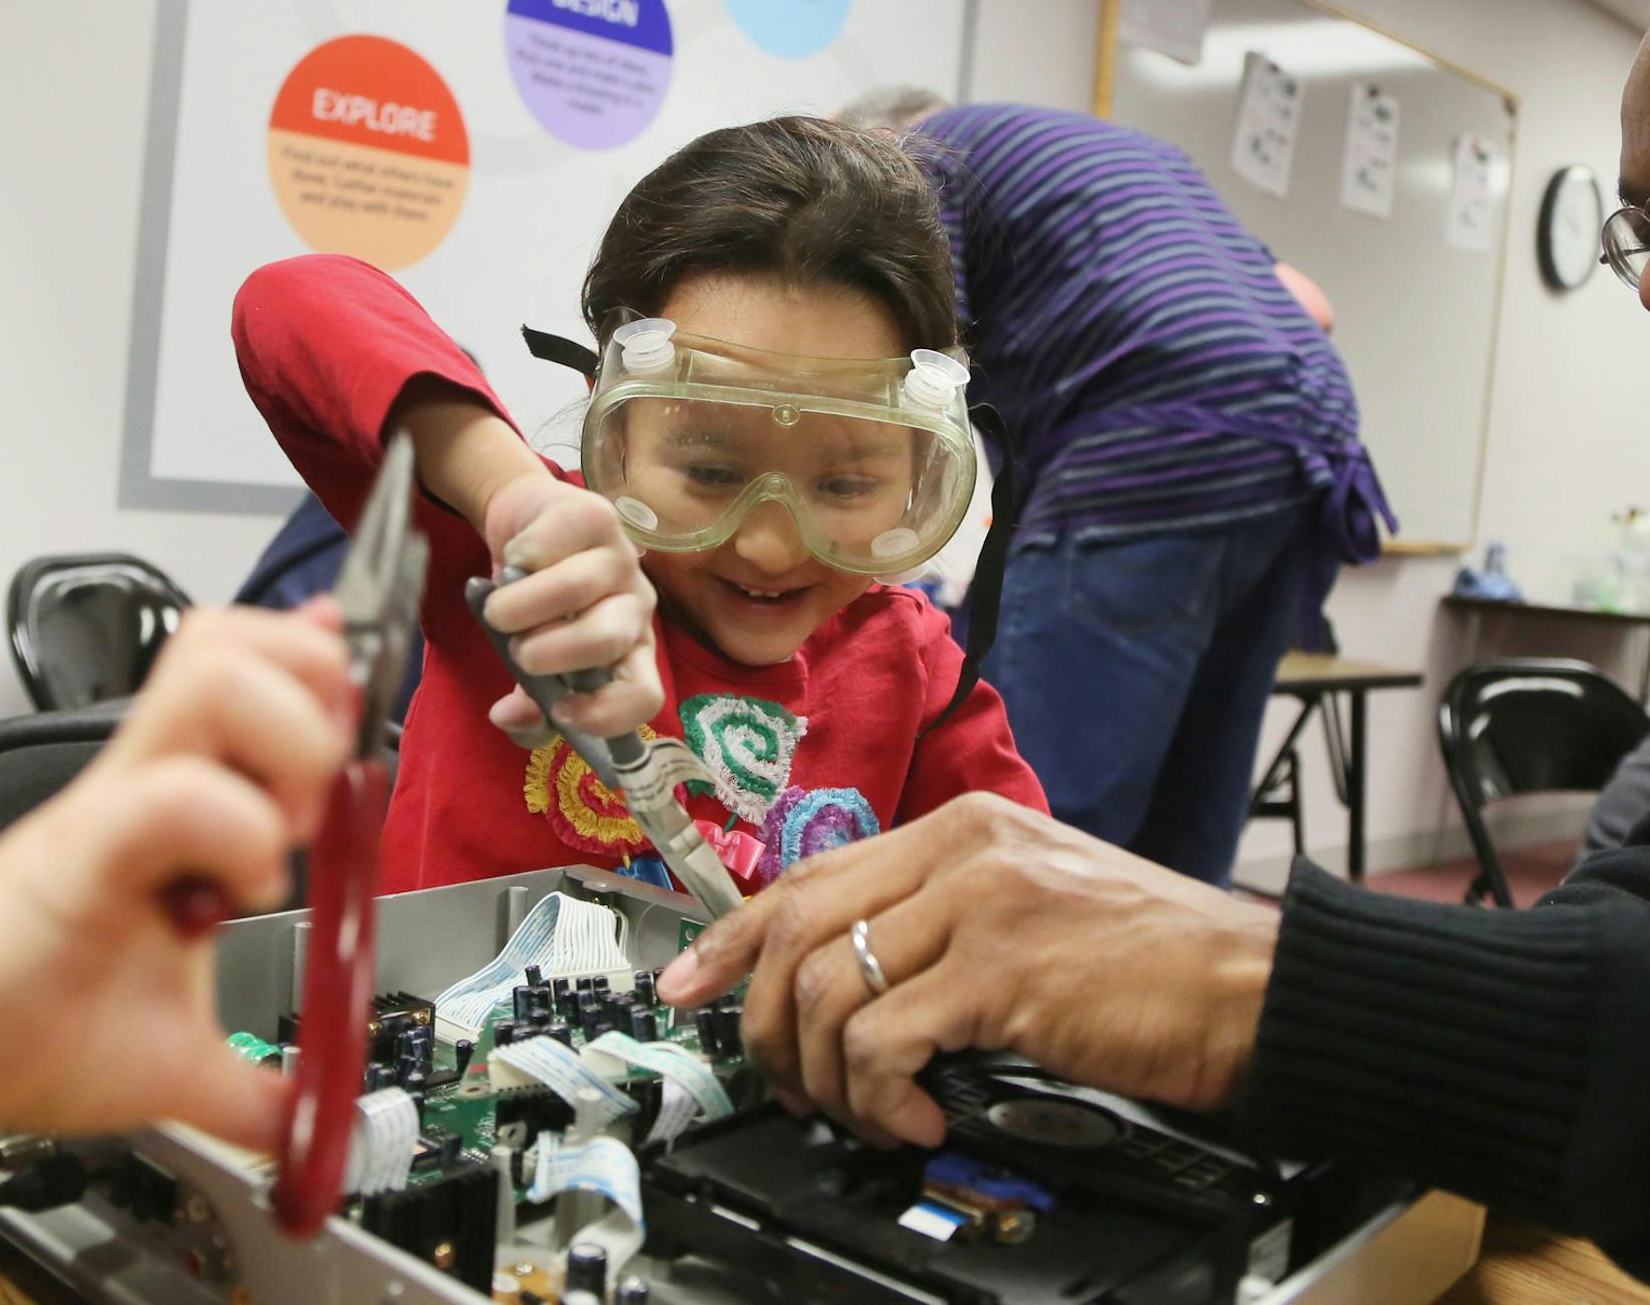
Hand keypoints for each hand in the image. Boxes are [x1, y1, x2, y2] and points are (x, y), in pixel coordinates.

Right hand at [0, 603, 354, 1169]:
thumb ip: (258, 1085)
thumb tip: (319, 1128)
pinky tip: (238, 895)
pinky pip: (176, 793)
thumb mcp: (179, 1062)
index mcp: (174, 802)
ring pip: (214, 678)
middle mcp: (145, 779)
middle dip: (315, 696)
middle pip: (236, 641)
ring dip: (284, 747)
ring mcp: (112, 802)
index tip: (353, 718)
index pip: (248, 665)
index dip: (314, 663)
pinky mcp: (80, 848)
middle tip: (316, 796)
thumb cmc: (26, 1029)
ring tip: (281, 833)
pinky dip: (240, 833)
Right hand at [478, 469, 662, 744]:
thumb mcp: (532, 658)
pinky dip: (516, 560)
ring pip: (576, 588)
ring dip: (520, 608)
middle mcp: (636, 605)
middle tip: (518, 649)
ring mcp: (619, 557)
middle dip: (549, 653)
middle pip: (610, 638)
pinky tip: (512, 561)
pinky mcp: (594, 515)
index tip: (559, 710)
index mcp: (631, 651)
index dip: (605, 713)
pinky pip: (549, 546)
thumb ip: (528, 700)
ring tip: (499, 612)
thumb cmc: (536, 603)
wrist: (526, 525)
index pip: (645, 695)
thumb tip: (507, 717)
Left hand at [657, 793, 1280, 1147]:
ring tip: (867, 1115)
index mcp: (960, 828)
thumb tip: (848, 980)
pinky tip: (917, 1118)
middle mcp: (961, 850)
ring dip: (829, 1076)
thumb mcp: (1031, 907)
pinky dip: (881, 1095)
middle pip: (798, 928)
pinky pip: (886, 1039)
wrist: (1255, 988)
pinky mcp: (1004, 970)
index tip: (691, 982)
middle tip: (786, 1085)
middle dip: (768, 1022)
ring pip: (831, 989)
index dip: (734, 936)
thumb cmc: (1154, 963)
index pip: (810, 875)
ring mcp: (980, 903)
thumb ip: (940, 920)